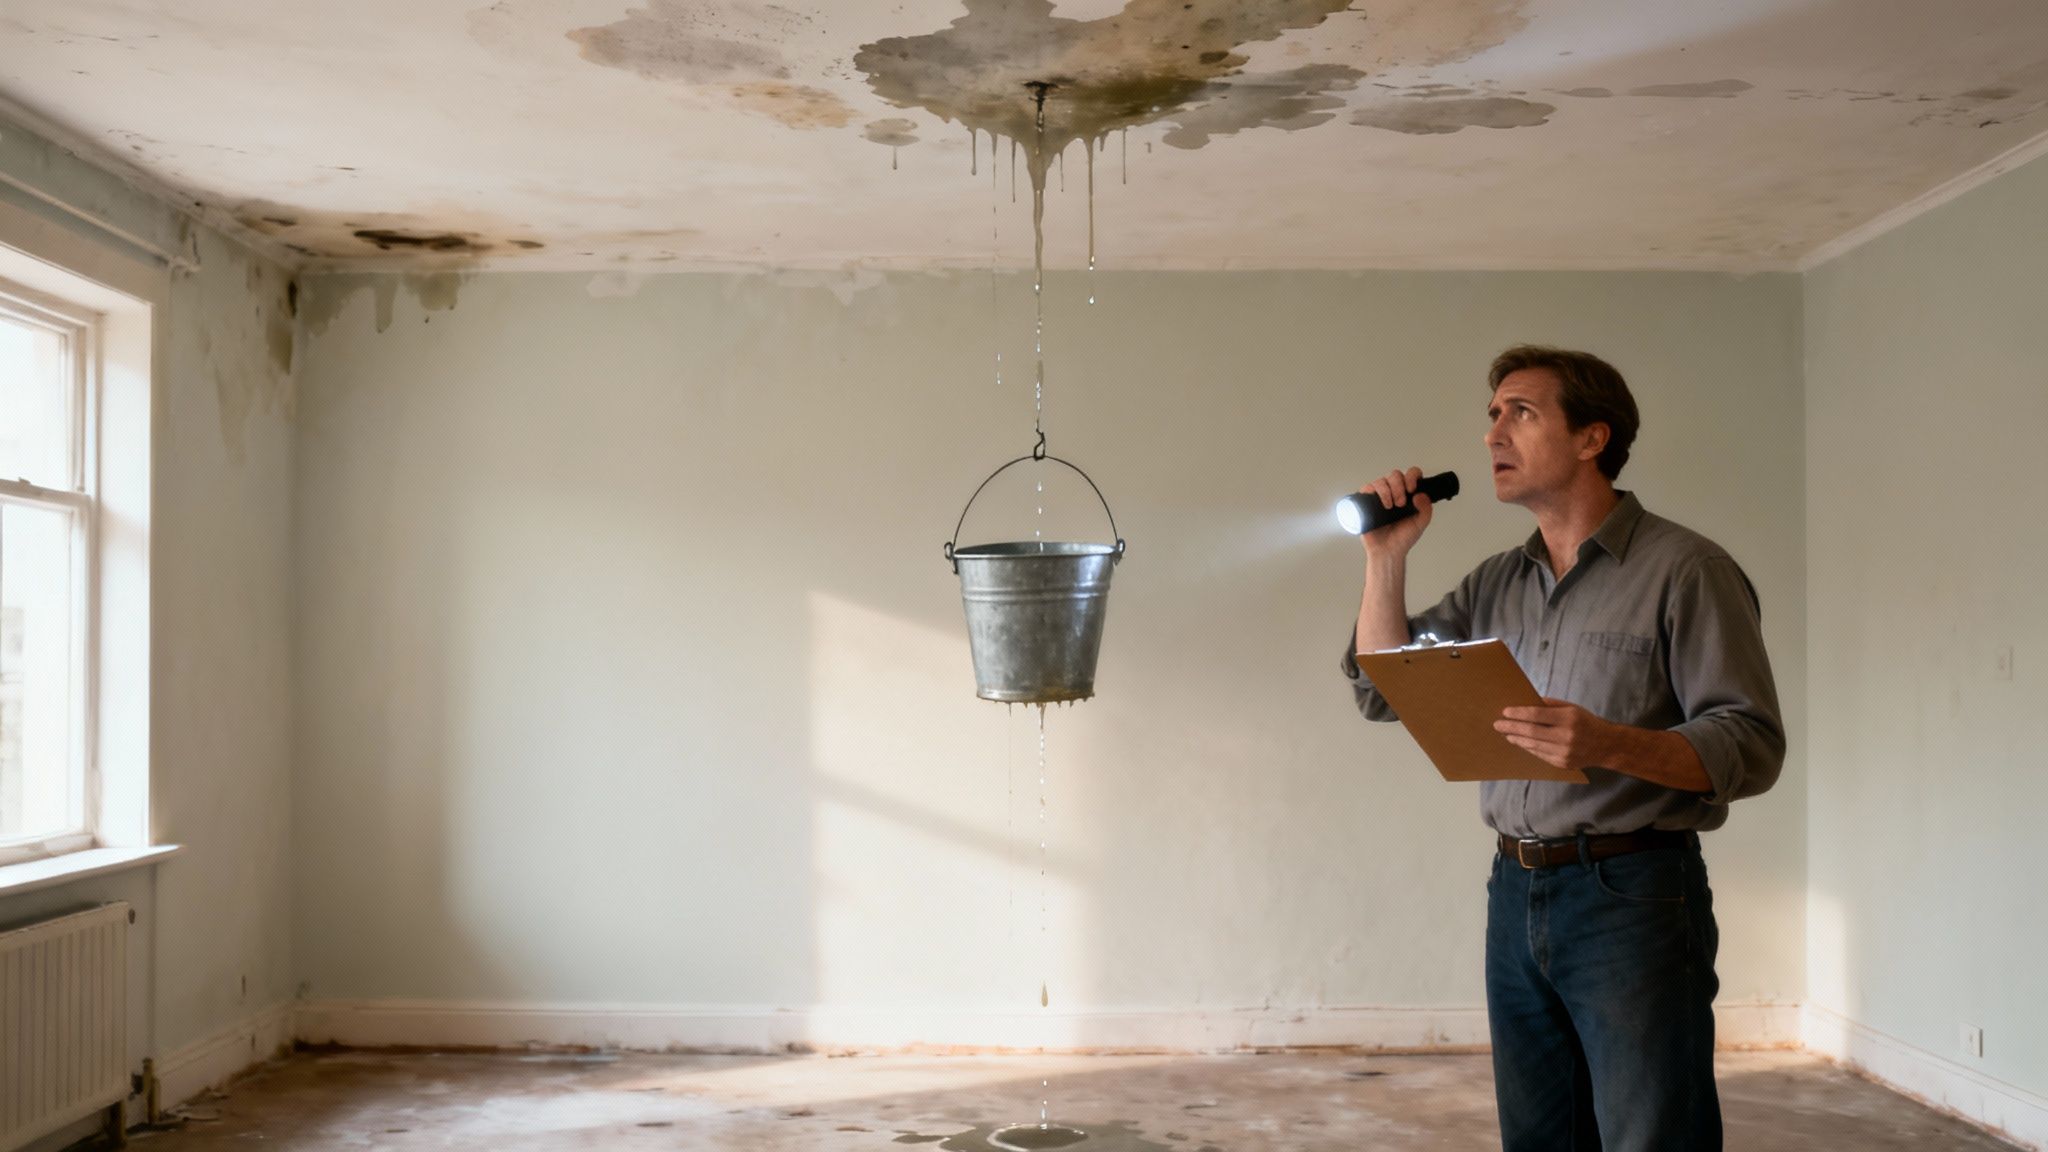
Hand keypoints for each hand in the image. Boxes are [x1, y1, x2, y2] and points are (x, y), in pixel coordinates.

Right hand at [1358, 467, 1432, 559]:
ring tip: (1390, 506)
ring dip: (1387, 490)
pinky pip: (1366, 488)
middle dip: (1399, 486)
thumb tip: (1420, 494)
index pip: (1411, 475)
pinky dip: (1372, 491)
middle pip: (1395, 475)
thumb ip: (1426, 509)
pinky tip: (1378, 503)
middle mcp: (1394, 493)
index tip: (1412, 489)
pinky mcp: (1367, 502)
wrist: (1387, 551)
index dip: (1412, 476)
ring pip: (1381, 480)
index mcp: (1408, 495)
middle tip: (1400, 503)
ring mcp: (1380, 497)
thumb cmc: (1402, 539)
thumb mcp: (1420, 523)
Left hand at [1494, 698, 1616, 773]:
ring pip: (1533, 745)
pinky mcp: (1562, 763)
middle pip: (1531, 732)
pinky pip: (1539, 754)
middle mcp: (1566, 736)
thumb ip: (1550, 705)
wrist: (1606, 746)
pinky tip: (1520, 742)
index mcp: (1569, 718)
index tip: (1505, 712)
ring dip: (1516, 739)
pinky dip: (1527, 747)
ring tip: (1506, 733)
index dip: (1519, 714)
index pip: (1537, 715)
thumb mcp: (1572, 708)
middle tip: (1498, 724)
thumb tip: (1526, 703)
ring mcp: (1564, 752)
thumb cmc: (1586, 722)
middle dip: (1511, 727)